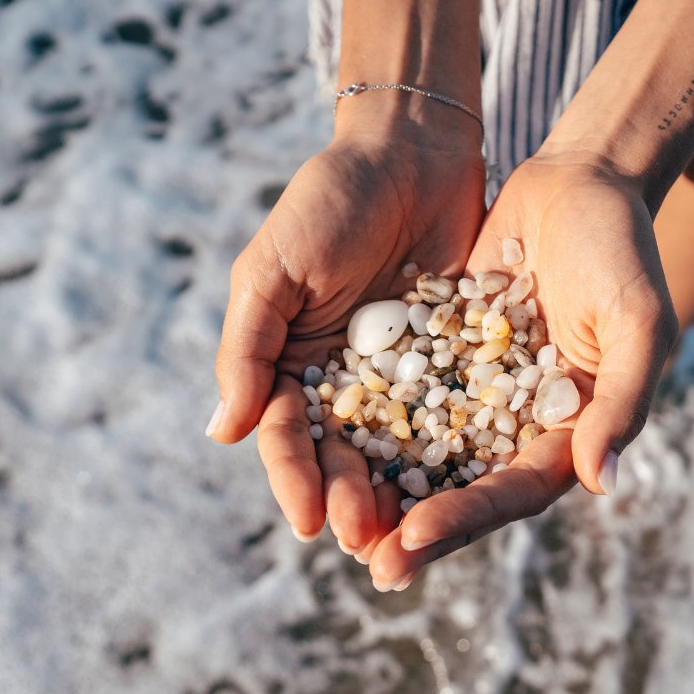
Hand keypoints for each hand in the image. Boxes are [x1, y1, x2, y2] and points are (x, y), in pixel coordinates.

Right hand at [208, 123, 485, 555]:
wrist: (412, 150)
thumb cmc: (328, 202)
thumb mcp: (274, 270)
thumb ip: (248, 349)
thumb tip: (222, 435)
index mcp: (291, 364)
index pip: (287, 437)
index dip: (295, 480)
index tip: (308, 522)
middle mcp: (345, 381)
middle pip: (344, 457)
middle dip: (353, 501)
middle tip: (370, 544)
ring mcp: (404, 375)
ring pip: (401, 451)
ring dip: (403, 496)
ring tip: (415, 536)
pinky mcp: (459, 361)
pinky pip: (458, 416)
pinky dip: (461, 454)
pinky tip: (471, 488)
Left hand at [361, 154, 679, 589]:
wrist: (581, 181)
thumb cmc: (624, 250)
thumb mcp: (638, 322)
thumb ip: (624, 401)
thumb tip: (601, 482)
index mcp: (569, 432)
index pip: (514, 492)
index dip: (465, 519)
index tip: (412, 538)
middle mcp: (518, 425)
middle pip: (463, 489)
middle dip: (415, 528)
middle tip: (369, 564)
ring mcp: (476, 391)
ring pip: (422, 453)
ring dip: (383, 488)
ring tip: (332, 520)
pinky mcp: (441, 354)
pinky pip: (398, 396)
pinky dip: (366, 422)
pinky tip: (321, 441)